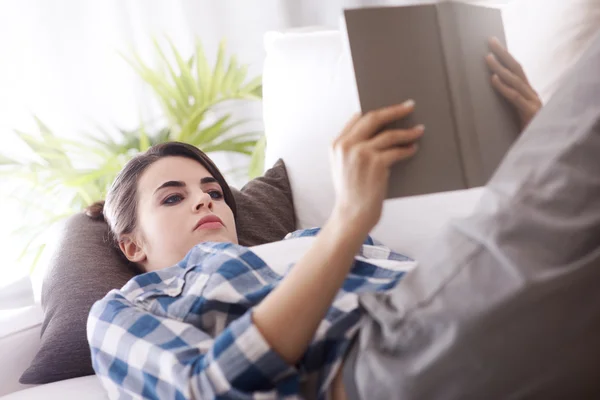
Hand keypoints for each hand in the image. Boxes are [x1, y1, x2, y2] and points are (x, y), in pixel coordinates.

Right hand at [330, 100, 423, 233]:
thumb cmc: (351, 192)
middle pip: (374, 118)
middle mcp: (347, 145)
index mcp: (336, 144)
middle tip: (409, 106)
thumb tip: (377, 131)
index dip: (377, 111)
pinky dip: (407, 149)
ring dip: (407, 132)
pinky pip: (397, 150)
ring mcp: (361, 154)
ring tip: (419, 130)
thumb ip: (351, 147)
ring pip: (389, 134)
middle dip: (394, 110)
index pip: (358, 118)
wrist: (352, 215)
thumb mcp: (341, 166)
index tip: (390, 108)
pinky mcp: (376, 164)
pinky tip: (413, 148)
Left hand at [486, 37, 541, 130]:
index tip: (494, 47)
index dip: (506, 58)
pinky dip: (503, 87)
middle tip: (491, 41)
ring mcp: (532, 102)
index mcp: (528, 94)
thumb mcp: (517, 116)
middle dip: (503, 54)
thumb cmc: (527, 134)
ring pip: (515, 80)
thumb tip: (491, 96)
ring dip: (500, 68)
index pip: (517, 71)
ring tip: (487, 58)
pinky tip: (493, 79)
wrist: (542, 148)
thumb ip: (510, 105)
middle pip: (516, 69)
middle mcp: (531, 94)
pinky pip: (514, 97)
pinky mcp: (529, 112)